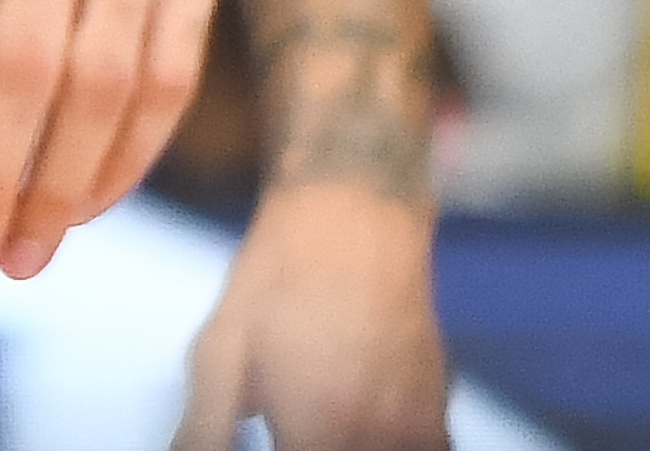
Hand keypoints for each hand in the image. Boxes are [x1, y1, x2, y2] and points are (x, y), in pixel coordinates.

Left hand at [175, 183, 448, 450]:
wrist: (355, 220)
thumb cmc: (278, 280)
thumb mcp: (220, 349)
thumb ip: (206, 427)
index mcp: (318, 434)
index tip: (274, 434)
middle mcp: (378, 440)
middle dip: (311, 446)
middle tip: (290, 425)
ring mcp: (420, 430)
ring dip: (346, 444)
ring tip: (320, 421)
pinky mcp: (443, 411)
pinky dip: (390, 443)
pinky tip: (360, 419)